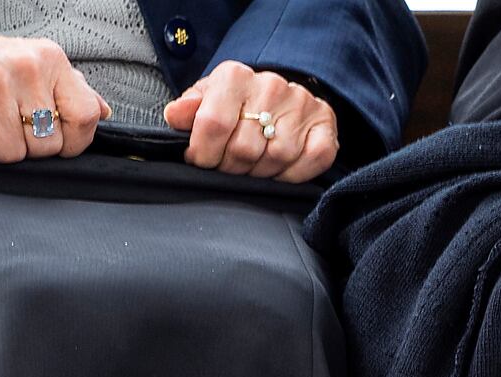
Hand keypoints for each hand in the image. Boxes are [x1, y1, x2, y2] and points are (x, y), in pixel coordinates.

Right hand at [0, 19, 110, 163]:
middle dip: (26, 146)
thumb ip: (71, 91)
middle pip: (47, 146)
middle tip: (5, 121)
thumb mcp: (36, 67)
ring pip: (12, 154)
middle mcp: (25, 67)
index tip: (52, 135)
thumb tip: (103, 112)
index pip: (85, 118)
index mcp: (50, 60)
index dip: (71, 141)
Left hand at [163, 62, 339, 183]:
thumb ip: (188, 110)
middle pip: (244, 149)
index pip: (213, 124)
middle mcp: (271, 86)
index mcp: (235, 77)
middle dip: (231, 168)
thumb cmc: (237, 105)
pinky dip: (292, 175)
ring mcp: (301, 105)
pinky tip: (279, 168)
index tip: (201, 160)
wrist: (279, 99)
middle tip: (229, 165)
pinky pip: (310, 161)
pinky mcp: (325, 125)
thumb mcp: (207, 102)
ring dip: (260, 173)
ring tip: (253, 165)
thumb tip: (174, 116)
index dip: (203, 154)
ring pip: (275, 159)